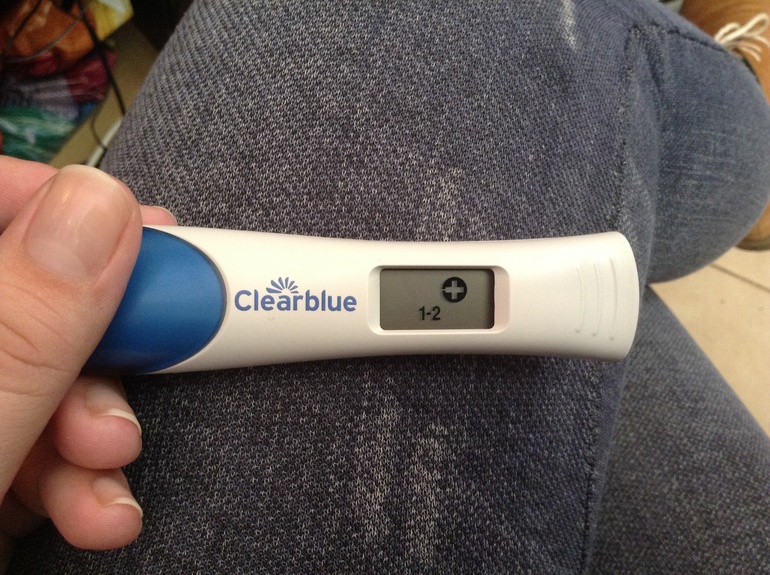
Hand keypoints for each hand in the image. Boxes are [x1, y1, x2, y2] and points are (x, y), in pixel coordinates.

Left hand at [0, 158, 175, 570]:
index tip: (146, 239)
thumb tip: (101, 209)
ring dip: (96, 420)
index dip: (56, 205)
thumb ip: (16, 325)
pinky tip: (95, 508)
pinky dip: (78, 471)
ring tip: (111, 470)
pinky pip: (38, 435)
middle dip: (99, 338)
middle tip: (164, 354)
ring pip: (41, 369)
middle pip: (23, 291)